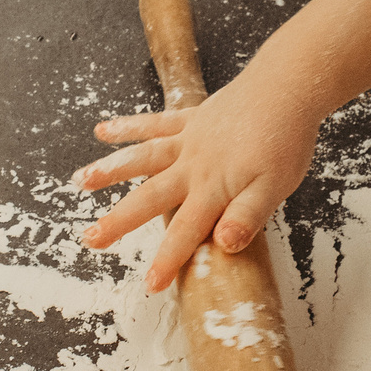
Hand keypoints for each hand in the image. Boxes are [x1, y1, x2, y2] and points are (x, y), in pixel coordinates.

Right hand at [73, 68, 319, 290]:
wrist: (288, 86)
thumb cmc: (286, 139)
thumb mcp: (276, 186)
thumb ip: (247, 215)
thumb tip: (223, 245)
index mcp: (214, 188)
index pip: (186, 232)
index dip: (168, 260)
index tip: (150, 284)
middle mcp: (193, 165)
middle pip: (150, 198)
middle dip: (119, 221)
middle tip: (91, 239)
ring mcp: (188, 139)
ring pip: (142, 157)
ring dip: (110, 170)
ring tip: (81, 182)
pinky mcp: (191, 118)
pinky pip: (154, 123)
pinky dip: (128, 126)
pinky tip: (103, 131)